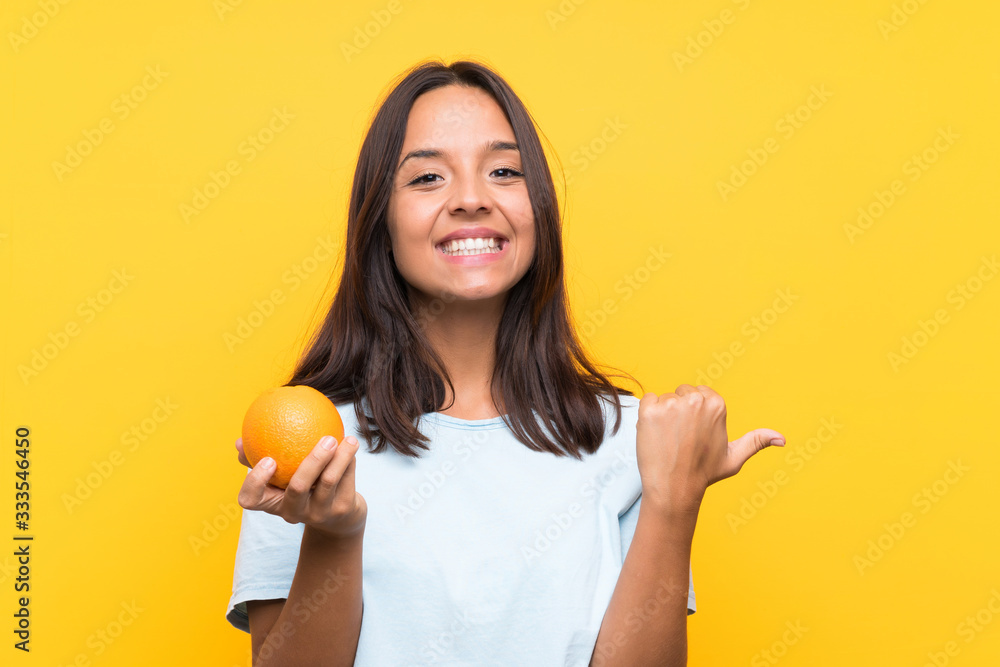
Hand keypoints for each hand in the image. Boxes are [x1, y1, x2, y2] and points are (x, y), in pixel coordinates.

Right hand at [235, 435, 367, 539]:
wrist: (338, 518)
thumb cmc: (302, 487)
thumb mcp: (282, 479)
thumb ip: (261, 458)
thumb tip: (240, 441)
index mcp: (272, 502)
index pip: (251, 499)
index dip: (256, 481)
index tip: (268, 459)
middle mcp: (293, 512)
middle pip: (298, 487)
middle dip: (313, 461)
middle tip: (326, 439)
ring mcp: (318, 513)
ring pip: (329, 481)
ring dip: (340, 456)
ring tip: (346, 438)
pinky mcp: (341, 511)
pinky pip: (346, 480)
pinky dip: (349, 460)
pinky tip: (352, 443)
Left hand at [636, 384, 784, 513]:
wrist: (674, 489)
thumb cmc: (703, 474)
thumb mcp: (734, 457)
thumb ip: (756, 442)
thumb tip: (782, 439)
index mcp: (717, 404)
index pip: (699, 393)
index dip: (694, 413)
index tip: (694, 433)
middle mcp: (696, 400)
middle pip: (681, 393)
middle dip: (679, 411)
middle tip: (681, 438)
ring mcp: (671, 404)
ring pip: (664, 398)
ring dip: (663, 415)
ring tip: (669, 439)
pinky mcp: (650, 410)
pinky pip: (647, 400)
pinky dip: (647, 415)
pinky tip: (655, 435)